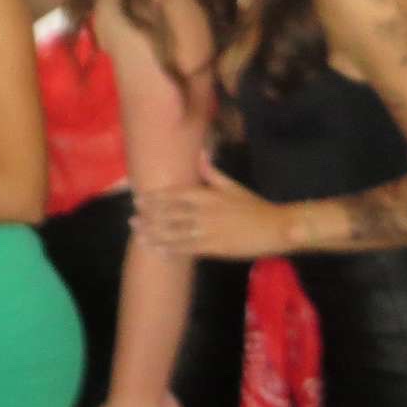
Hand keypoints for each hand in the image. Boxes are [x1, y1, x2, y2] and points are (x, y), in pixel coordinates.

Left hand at [134, 155, 287, 257]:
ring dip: (155, 234)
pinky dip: (171, 250)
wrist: (275, 227)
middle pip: (170, 214)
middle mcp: (203, 211)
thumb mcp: (232, 186)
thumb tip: (201, 155)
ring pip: (175, 232)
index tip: (139, 199)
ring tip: (138, 234)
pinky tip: (158, 251)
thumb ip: (213, 173)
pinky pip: (187, 249)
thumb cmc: (253, 206)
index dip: (155, 198)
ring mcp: (207, 231)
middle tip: (132, 218)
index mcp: (206, 195)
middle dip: (150, 217)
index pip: (175, 195)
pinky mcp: (214, 248)